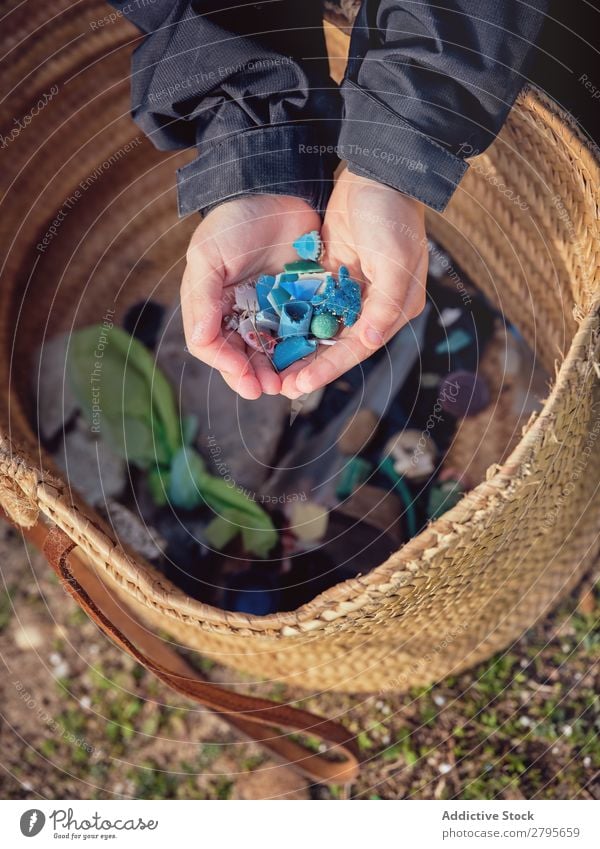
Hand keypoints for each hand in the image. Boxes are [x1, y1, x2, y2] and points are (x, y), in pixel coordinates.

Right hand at [181, 194, 320, 398]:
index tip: (245, 380)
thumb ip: (202, 301)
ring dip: (279, 371)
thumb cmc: (236, 222)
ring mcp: (270, 310)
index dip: (228, 367)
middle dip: (255, 376)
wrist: (279, 191)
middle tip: (269, 389)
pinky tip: (309, 362)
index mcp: (213, 306)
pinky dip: (302, 351)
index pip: (214, 347)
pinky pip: (300, 333)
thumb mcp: (209, 257)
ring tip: (289, 384)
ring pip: (273, 351)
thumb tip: (201, 344)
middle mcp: (240, 313)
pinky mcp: (299, 303)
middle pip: (244, 356)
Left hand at [280, 168, 427, 398]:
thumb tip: (368, 341)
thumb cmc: (392, 217)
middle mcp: (373, 305)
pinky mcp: (333, 276)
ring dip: (300, 348)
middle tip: (280, 386)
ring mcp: (352, 291)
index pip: (358, 348)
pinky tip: (274, 334)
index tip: (301, 385)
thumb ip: (384, 305)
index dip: (329, 368)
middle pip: (337, 345)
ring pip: (322, 329)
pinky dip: (296, 321)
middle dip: (310, 366)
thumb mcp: (395, 262)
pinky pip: (312, 306)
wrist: (377, 173)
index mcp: (394, 308)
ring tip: (273, 367)